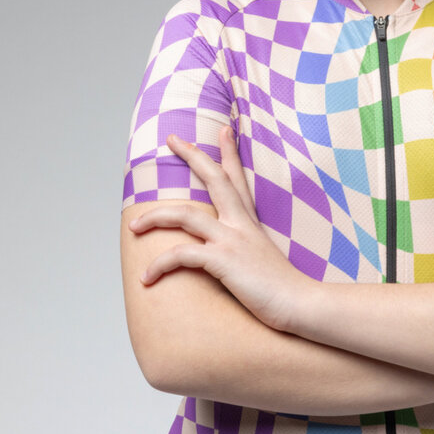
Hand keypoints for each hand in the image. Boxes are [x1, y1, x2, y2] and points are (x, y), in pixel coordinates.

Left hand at [127, 128, 310, 330]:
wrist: (300, 304)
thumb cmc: (283, 290)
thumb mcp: (264, 260)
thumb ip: (249, 250)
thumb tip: (235, 254)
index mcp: (250, 223)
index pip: (238, 180)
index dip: (230, 153)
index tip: (223, 129)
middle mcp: (241, 224)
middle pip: (214, 178)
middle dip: (191, 155)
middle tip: (172, 138)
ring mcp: (232, 239)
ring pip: (184, 214)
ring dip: (153, 218)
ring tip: (133, 225)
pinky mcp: (223, 260)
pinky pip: (181, 254)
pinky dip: (159, 264)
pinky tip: (147, 277)